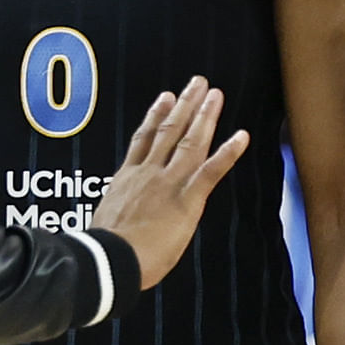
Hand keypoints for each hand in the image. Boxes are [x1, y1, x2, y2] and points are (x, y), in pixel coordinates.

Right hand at [88, 82, 254, 291]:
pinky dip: (228, 153)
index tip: (165, 98)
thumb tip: (116, 220)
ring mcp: (167, 183)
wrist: (109, 262)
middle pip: (168, 131)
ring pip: (188, 142)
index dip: (155, 116)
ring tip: (215, 94)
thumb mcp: (104, 222)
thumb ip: (117, 212)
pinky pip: (211, 172)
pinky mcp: (186, 200)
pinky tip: (242, 137)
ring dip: (204, 116)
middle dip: (185, 105)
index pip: (143, 140)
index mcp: (126, 179)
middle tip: (197, 83)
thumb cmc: (103, 254)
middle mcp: (148, 173)